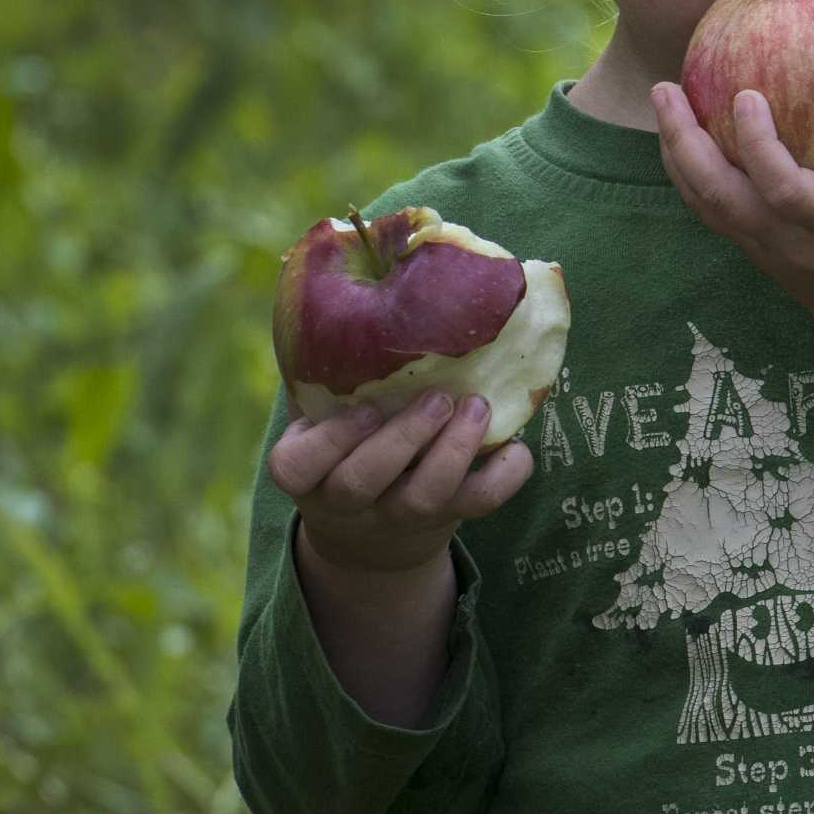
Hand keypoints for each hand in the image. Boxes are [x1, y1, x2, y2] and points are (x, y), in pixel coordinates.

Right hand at [265, 389, 534, 579]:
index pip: (297, 467)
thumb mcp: (318, 417)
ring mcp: (396, 515)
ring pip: (422, 499)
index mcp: (306, 470)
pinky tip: (516, 445)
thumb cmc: (343, 444)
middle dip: (403, 437)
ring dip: (454, 450)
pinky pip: (476, 506)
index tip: (365, 406)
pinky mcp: (444, 518)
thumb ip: (323, 369)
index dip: (330, 440)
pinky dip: (504, 477)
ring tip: (477, 405)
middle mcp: (346, 499)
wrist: (367, 534)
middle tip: (437, 397)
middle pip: (363, 481)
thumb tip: (347, 279)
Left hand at [651, 65, 813, 398]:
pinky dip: (692, 173)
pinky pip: (713, 212)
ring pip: (705, 207)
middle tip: (666, 88)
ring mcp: (771, 255)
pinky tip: (687, 132)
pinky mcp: (762, 256)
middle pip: (718, 198)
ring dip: (678, 156)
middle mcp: (792, 246)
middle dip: (684, 143)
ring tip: (665, 101)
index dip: (756, 146)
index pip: (782, 190)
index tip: (743, 94)